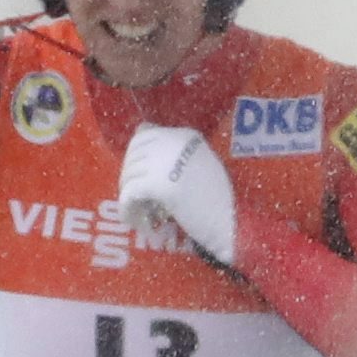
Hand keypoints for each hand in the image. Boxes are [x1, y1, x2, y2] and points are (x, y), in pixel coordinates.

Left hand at [117, 124, 236, 266]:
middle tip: (133, 198)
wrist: (230, 223)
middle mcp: (174, 141)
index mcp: (186, 135)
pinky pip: (129, 193)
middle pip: (133, 152)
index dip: (135, 157)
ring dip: (128, 196)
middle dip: (128, 175)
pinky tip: (132, 220)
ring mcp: (165, 161)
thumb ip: (175, 153)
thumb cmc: (218, 201)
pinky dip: (126, 208)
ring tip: (135, 213)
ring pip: (129, 174)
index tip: (137, 176)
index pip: (144, 134)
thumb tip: (141, 135)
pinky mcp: (158, 183)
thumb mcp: (200, 164)